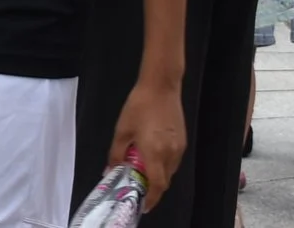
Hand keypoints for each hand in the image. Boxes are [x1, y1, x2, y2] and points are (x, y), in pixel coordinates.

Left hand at [111, 79, 186, 204]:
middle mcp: (171, 154)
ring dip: (158, 175)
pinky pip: (174, 160)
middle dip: (152, 187)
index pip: (157, 186)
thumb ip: (116, 154)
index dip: (151, 199)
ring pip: (170, 171)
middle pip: (164, 181)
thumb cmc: (138, 107)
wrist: (160, 87)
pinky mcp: (183, 140)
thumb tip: (110, 170)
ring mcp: (179, 148)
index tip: (143, 205)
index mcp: (155, 154)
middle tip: (138, 186)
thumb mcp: (122, 131)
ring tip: (143, 168)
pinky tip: (152, 154)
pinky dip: (164, 164)